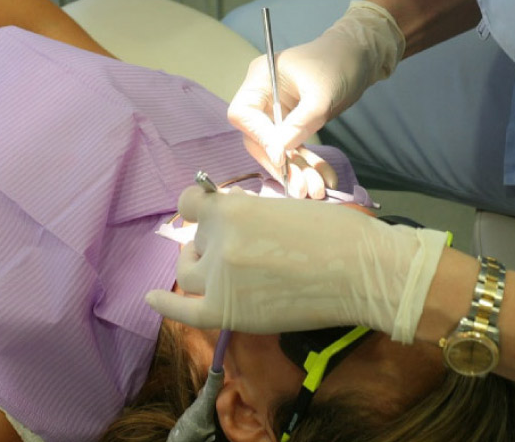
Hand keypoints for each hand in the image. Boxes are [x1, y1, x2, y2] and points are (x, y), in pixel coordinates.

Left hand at [145, 186, 446, 342]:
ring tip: (222, 272)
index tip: (208, 216)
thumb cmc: (336, 232)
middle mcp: (218, 240)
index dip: (200, 209)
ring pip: (188, 273)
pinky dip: (165, 306)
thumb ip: (248, 215)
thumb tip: (230, 225)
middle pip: (194, 241)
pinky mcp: (227, 311)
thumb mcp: (284, 206)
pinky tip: (151, 300)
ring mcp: (219, 277)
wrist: (363, 271)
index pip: (190, 203)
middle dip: (210, 243)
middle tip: (241, 252)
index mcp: (232, 208)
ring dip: (200, 268)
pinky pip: (184, 311)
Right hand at [227, 0, 404, 195]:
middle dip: (281, 164)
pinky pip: (295, 148)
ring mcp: (277, 112)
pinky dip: (309, 164)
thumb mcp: (321, 93)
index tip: (281, 157)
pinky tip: (324, 178)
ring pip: (278, 149)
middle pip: (258, 138)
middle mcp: (263, 97)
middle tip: (301, 187)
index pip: (244, 114)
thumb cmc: (339, 62)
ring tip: (315, 190)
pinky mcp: (293, 123)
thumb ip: (299, 123)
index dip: (259, 137)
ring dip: (296, 170)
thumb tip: (278, 153)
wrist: (363, 55)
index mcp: (260, 79)